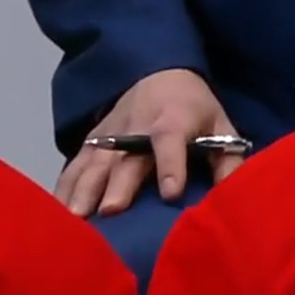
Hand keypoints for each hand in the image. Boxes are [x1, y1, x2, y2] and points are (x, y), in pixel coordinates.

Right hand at [55, 68, 243, 216]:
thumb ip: (228, 161)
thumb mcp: (222, 127)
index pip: (171, 141)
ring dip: (83, 190)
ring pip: (94, 162)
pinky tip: (59, 212)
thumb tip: (235, 196)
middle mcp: (136, 127)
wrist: (159, 74)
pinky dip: (65, 187)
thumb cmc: (196, 109)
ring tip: (76, 219)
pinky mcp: (92, 140)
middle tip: (111, 212)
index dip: (171, 165)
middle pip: (125, 158)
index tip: (171, 192)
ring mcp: (109, 133)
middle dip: (117, 185)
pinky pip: (75, 164)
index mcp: (174, 120)